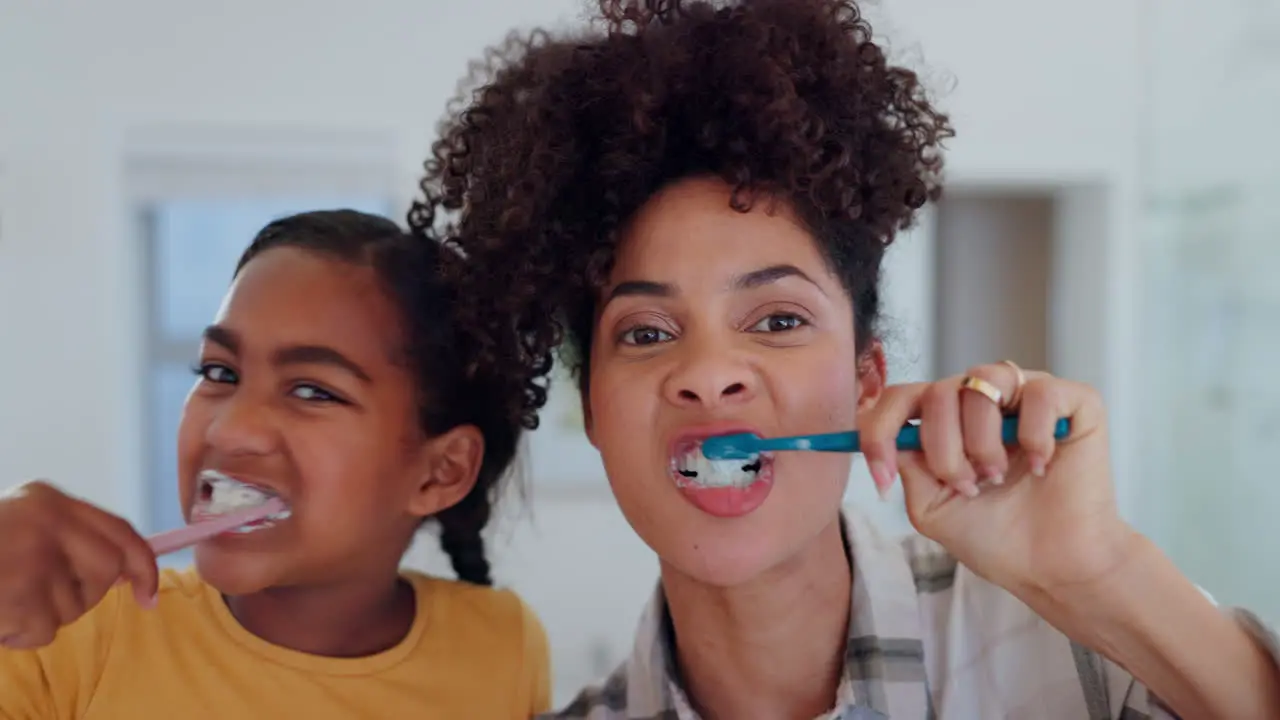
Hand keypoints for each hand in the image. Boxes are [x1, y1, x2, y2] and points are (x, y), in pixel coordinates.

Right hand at [0, 481, 157, 649]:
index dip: (142, 564)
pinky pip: (45, 630)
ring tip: (4, 598)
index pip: (120, 529)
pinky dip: (20, 634)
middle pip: (108, 569)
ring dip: (42, 616)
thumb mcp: (19, 527)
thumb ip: (67, 541)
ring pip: (75, 606)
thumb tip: (124, 573)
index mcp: (48, 499)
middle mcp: (48, 519)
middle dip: (86, 594)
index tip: (148, 592)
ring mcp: (35, 554)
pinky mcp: (21, 589)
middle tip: (43, 599)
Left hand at [857, 363, 1136, 600]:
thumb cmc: (997, 537)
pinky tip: (1041, 465)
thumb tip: (888, 434)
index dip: (881, 431)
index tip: (882, 474)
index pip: (901, 398)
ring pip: (982, 383)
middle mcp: (984, 400)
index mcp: (947, 421)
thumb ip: (906, 462)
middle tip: (968, 486)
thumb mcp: (930, 505)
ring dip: (982, 442)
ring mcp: (1026, 396)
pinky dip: (1033, 433)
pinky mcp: (1073, 402)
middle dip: (943, 449)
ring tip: (998, 477)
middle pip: (938, 392)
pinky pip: (1039, 392)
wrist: (1051, 567)